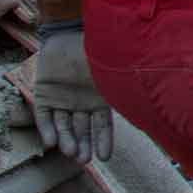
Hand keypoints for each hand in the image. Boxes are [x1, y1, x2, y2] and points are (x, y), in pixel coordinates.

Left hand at [33, 23, 113, 162]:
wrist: (69, 33)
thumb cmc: (97, 51)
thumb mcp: (111, 72)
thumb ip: (121, 87)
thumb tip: (149, 103)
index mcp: (98, 97)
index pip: (101, 124)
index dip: (103, 141)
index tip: (105, 157)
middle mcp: (80, 102)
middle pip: (81, 129)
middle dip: (83, 145)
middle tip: (83, 160)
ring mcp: (61, 99)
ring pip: (63, 126)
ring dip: (66, 140)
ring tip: (70, 152)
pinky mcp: (44, 95)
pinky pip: (44, 116)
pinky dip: (46, 129)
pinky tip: (51, 141)